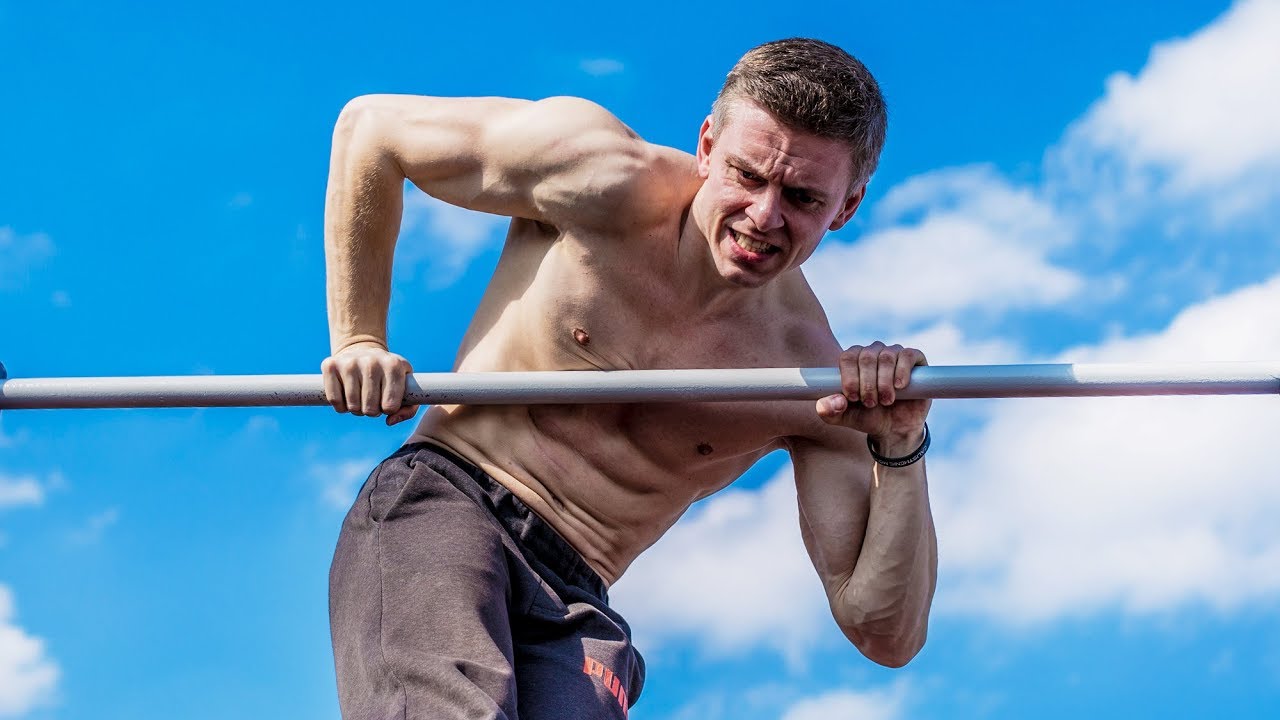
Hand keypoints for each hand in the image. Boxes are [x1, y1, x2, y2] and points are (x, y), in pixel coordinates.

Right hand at [321, 342, 418, 425]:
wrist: (362, 349)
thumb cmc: (387, 374)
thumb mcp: (405, 386)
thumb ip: (408, 409)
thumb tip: (390, 421)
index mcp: (394, 365)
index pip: (390, 406)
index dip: (388, 409)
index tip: (386, 400)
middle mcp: (372, 362)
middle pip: (370, 409)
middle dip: (372, 410)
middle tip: (372, 399)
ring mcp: (350, 362)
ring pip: (353, 406)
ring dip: (357, 409)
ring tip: (361, 396)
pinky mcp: (331, 365)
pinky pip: (335, 400)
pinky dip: (341, 406)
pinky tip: (347, 396)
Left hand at [816, 341, 930, 453]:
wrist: (894, 429)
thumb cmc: (866, 417)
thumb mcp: (842, 417)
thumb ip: (828, 410)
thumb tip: (830, 402)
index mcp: (853, 360)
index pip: (848, 357)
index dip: (849, 377)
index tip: (852, 397)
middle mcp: (873, 352)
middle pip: (866, 356)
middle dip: (867, 383)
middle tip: (870, 403)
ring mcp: (894, 354)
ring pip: (886, 356)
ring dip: (884, 382)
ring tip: (885, 401)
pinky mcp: (915, 360)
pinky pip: (907, 355)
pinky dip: (902, 371)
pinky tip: (899, 387)